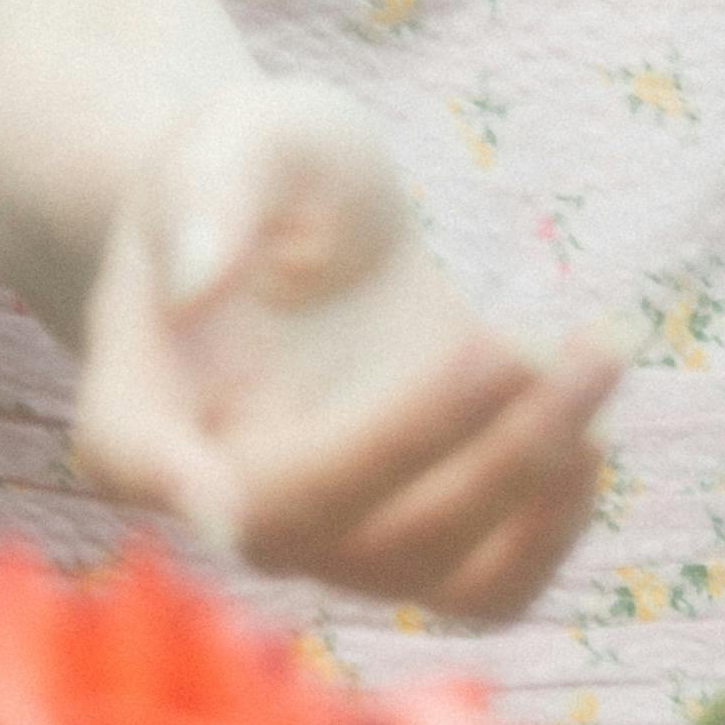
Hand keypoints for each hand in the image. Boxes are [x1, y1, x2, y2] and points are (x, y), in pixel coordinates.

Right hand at [73, 71, 610, 626]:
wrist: (308, 230)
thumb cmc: (260, 172)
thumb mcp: (237, 133)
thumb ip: (212, 188)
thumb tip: (195, 280)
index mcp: (141, 390)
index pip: (129, 457)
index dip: (172, 487)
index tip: (225, 500)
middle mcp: (221, 494)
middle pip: (309, 518)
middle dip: (430, 435)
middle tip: (522, 336)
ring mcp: (323, 539)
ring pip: (419, 561)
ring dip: (522, 470)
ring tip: (596, 348)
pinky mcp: (412, 547)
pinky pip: (487, 591)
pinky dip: (552, 531)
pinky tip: (587, 431)